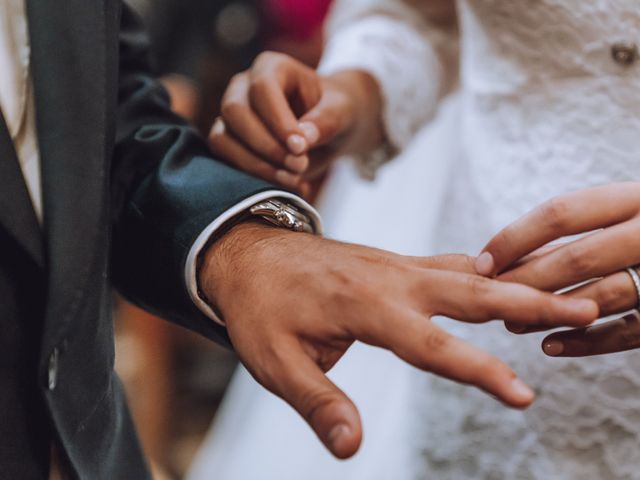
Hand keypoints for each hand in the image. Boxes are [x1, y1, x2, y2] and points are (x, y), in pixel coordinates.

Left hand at [200, 222, 596, 457]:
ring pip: (467, 273)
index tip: (523, 395)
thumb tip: (351, 448)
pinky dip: (484, 272)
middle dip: (529, 303)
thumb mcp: (274, 362)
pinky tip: (503, 279)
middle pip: (471, 292)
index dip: (480, 372)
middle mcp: (389, 279)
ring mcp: (393, 264)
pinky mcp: (391, 263)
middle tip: (583, 307)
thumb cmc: (259, 307)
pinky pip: (447, 264)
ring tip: (563, 291)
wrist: (247, 252)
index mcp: (364, 306)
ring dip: (516, 284)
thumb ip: (317, 402)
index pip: (433, 345)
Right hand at [208, 52, 382, 194]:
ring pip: (223, 138)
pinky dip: (251, 176)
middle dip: (267, 146)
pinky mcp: (227, 140)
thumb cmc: (336, 111)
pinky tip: (284, 185)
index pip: (263, 88)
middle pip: (235, 111)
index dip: (278, 121)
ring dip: (256, 165)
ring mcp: (231, 114)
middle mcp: (243, 86)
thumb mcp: (343, 112)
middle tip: (299, 166)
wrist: (329, 128)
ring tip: (293, 180)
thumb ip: (326, 121)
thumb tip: (301, 140)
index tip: (300, 148)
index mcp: (272, 67)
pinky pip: (224, 159)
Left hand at [475, 182, 639, 353]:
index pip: (562, 213)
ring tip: (512, 324)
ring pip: (603, 295)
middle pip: (578, 257)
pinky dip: (589, 340)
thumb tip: (507, 254)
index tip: (481, 261)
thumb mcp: (625, 211)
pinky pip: (632, 331)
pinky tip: (551, 345)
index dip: (515, 238)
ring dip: (551, 312)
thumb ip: (582, 227)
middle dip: (527, 281)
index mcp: (635, 197)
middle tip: (490, 297)